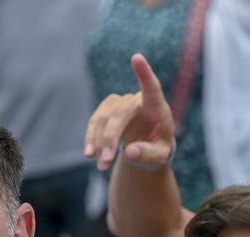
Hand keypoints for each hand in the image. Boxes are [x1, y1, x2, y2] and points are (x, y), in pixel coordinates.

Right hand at [83, 54, 175, 171]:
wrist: (148, 146)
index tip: (137, 57)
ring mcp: (120, 103)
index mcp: (156, 107)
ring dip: (98, 142)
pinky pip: (95, 122)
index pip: (151, 87)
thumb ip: (148, 154)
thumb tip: (129, 152)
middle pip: (119, 112)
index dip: (144, 73)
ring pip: (103, 118)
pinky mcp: (107, 110)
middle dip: (110, 137)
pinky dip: (91, 138)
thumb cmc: (158, 147)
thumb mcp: (159, 155)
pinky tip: (90, 153)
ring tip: (101, 165)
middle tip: (107, 161)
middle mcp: (136, 100)